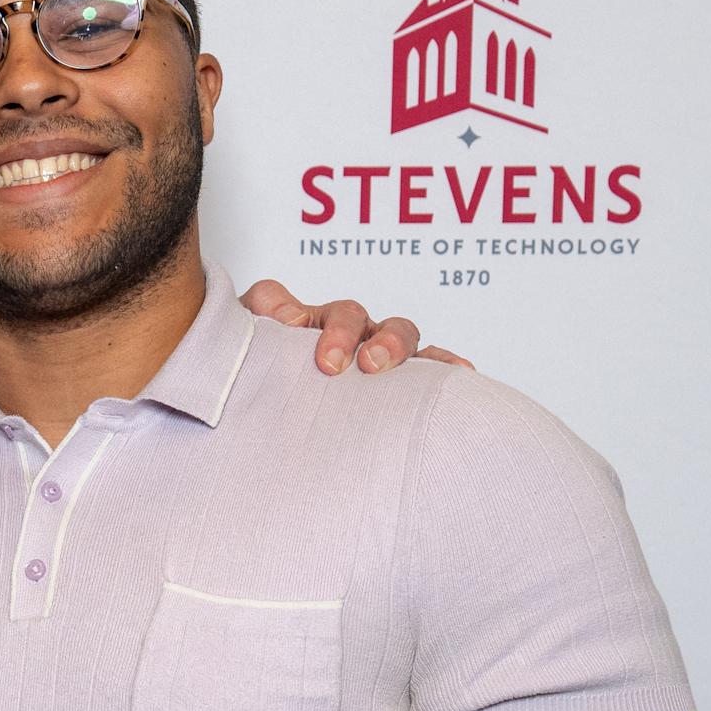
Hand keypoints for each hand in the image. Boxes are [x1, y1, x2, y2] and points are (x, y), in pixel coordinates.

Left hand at [240, 278, 474, 375]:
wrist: (252, 400)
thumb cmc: (256, 359)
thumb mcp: (248, 328)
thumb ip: (264, 310)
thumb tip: (291, 319)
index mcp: (321, 321)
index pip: (337, 314)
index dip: (335, 332)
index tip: (325, 362)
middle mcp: (355, 334)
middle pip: (380, 325)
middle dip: (378, 343)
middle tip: (365, 367)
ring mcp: (378, 358)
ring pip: (405, 340)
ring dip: (405, 353)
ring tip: (408, 375)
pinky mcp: (395, 386)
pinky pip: (428, 371)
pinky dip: (446, 366)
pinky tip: (462, 374)